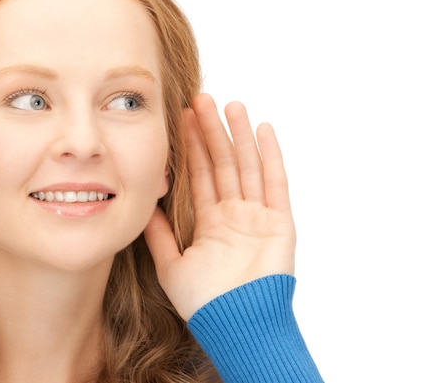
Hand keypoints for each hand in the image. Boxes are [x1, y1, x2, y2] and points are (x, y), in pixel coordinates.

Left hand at [144, 94, 295, 319]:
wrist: (235, 325)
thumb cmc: (204, 302)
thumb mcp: (171, 264)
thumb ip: (158, 235)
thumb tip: (144, 206)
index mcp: (210, 223)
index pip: (199, 176)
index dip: (191, 147)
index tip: (182, 118)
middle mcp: (234, 215)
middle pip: (221, 164)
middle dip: (211, 132)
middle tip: (201, 99)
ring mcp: (258, 216)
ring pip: (246, 166)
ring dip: (238, 135)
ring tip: (230, 104)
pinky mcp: (280, 221)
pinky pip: (275, 182)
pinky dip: (270, 156)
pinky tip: (262, 130)